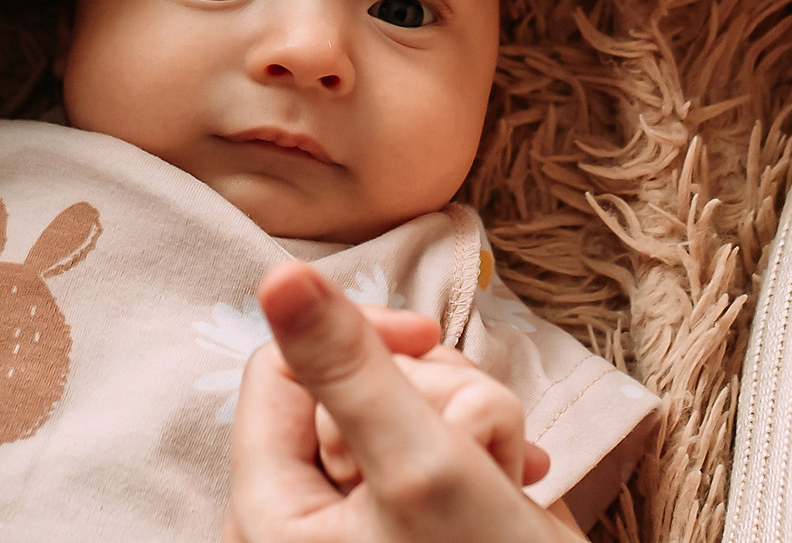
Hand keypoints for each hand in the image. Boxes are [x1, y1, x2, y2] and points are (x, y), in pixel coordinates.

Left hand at [225, 261, 569, 542]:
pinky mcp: (424, 515)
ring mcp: (370, 515)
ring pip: (407, 400)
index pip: (281, 367)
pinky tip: (518, 487)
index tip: (426, 340)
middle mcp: (310, 514)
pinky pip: (442, 438)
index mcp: (272, 513)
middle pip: (352, 378)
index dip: (356, 340)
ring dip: (472, 422)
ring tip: (501, 480)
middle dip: (432, 396)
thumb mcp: (422, 465)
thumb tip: (279, 275)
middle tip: (472, 454)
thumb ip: (349, 368)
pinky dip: (487, 450)